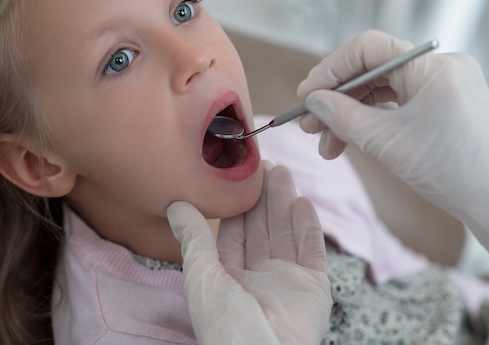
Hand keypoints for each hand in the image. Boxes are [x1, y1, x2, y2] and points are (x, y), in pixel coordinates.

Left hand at [167, 163, 331, 343]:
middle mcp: (260, 277)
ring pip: (287, 233)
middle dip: (264, 197)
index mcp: (230, 278)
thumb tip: (174, 205)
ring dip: (285, 203)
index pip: (234, 234)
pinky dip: (309, 226)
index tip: (239, 178)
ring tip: (283, 172)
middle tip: (266, 165)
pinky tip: (303, 202)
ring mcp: (288, 281)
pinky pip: (312, 250)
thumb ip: (193, 238)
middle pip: (263, 228)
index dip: (237, 205)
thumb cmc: (225, 323)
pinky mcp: (314, 286)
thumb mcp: (201, 276)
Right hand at [297, 30, 488, 287]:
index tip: (307, 94)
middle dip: (337, 101)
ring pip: (384, 92)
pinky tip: (353, 141)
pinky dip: (374, 123)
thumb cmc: (456, 172)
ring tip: (328, 145)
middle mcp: (442, 69)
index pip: (369, 49)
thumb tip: (313, 101)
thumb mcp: (386, 142)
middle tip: (309, 124)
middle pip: (373, 72)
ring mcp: (446, 88)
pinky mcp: (445, 107)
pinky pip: (399, 106)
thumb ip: (343, 116)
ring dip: (352, 117)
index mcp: (433, 67)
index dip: (331, 69)